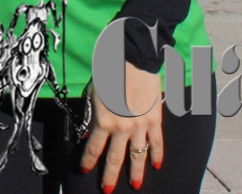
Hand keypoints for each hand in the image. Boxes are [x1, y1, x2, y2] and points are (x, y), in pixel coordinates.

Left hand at [82, 64, 164, 191]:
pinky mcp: (155, 121)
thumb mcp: (93, 94)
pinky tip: (156, 166)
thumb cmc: (108, 72)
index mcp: (103, 121)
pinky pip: (157, 143)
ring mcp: (140, 126)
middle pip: (115, 158)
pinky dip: (157, 155)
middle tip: (107, 190)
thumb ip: (93, 114)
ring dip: (136, 172)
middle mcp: (121, 129)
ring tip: (135, 185)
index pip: (93, 148)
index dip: (88, 161)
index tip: (84, 170)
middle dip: (110, 176)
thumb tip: (91, 131)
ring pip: (137, 155)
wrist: (133, 60)